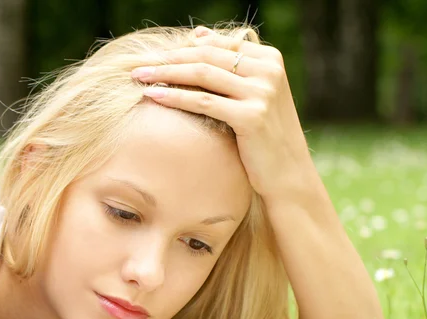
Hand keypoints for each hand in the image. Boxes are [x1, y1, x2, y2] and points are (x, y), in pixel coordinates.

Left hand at [131, 26, 317, 203]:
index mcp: (270, 59)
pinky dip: (175, 96)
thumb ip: (232, 67)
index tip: (155, 56)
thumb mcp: (254, 97)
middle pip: (207, 56)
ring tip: (138, 77)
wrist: (288, 176)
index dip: (183, 49)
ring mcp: (262, 92)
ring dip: (165, 73)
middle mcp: (269, 70)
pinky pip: (204, 101)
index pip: (218, 45)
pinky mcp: (252, 116)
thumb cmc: (266, 140)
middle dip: (168, 58)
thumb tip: (198, 34)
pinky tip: (153, 96)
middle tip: (138, 64)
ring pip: (202, 74)